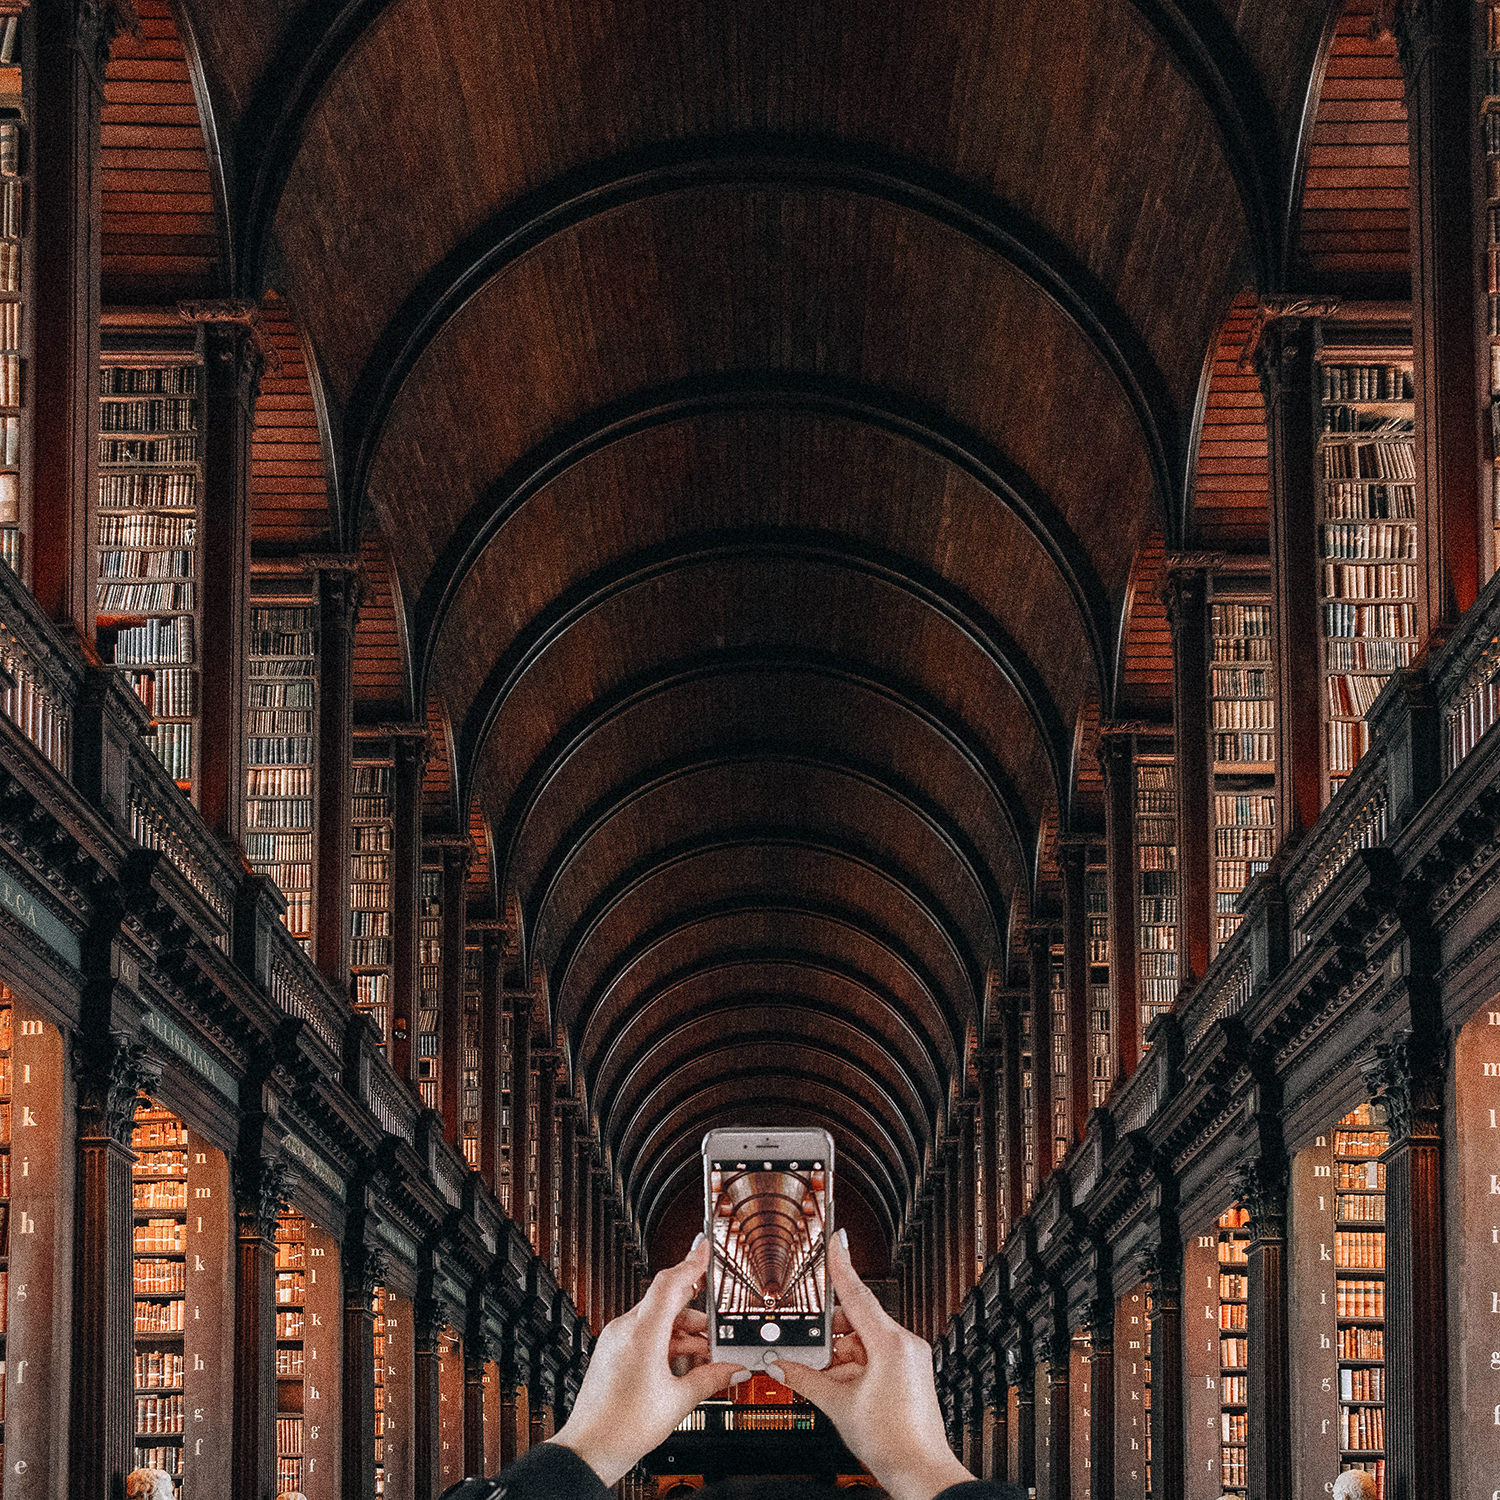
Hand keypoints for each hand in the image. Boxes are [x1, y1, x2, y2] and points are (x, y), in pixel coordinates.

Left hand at [550, 1236, 745, 1484]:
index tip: (703, 1247)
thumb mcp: (678, 1401)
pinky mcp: (613, 1351)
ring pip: (658, 1320)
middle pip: (668, 1303)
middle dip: (696, 1315)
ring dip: (684, 1332)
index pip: (670, 1283)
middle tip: (718, 1333)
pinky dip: (667, 1342)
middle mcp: (626, 1329)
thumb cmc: (624, 1426)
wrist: (590, 1448)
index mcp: (642, 1333)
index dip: (690, 1262)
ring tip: (704, 1357)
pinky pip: (645, 1334)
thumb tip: (733, 1370)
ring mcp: (617, 1339)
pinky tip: (684, 1364)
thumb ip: (711, 1379)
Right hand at [769, 1230, 972, 1499]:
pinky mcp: (909, 1373)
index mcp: (891, 1343)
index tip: (835, 1240)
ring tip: (819, 1372)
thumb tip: (782, 1366)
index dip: (841, 1266)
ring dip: (840, 1354)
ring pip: (864, 1342)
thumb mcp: (838, 1405)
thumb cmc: (892, 1441)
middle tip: (806, 1339)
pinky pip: (874, 1357)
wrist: (920, 1472)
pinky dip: (853, 1365)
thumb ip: (806, 1379)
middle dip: (830, 1332)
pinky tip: (836, 1382)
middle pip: (857, 1320)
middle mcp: (904, 1345)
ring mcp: (909, 1359)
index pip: (858, 1294)